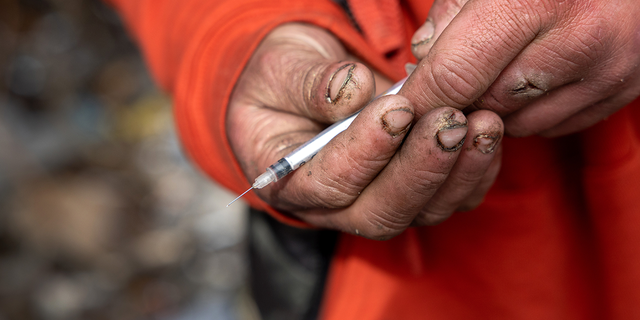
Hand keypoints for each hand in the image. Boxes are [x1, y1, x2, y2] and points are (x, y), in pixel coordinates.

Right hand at [227, 23, 503, 238]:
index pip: (329, 184)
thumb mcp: (281, 69)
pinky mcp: (413, 192)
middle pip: (382, 211)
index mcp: (290, 181)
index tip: (396, 108)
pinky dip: (475, 171)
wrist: (305, 86)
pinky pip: (450, 197)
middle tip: (449, 121)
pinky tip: (488, 134)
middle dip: (420, 168)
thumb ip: (309, 84)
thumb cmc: (285, 79)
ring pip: (422, 210)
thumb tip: (353, 91)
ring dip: (457, 170)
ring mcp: (378, 202)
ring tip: (481, 123)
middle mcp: (335, 205)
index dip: (365, 151)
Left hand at [405, 0, 639, 136]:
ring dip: (494, 107)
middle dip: (457, 100)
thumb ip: (451, 7)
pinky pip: (554, 124)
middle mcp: (578, 39)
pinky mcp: (624, 89)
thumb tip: (423, 55)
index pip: (454, 74)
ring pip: (518, 123)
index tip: (399, 111)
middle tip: (447, 80)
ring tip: (496, 67)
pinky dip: (530, 110)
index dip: (419, 99)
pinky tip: (531, 76)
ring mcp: (607, 70)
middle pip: (485, 103)